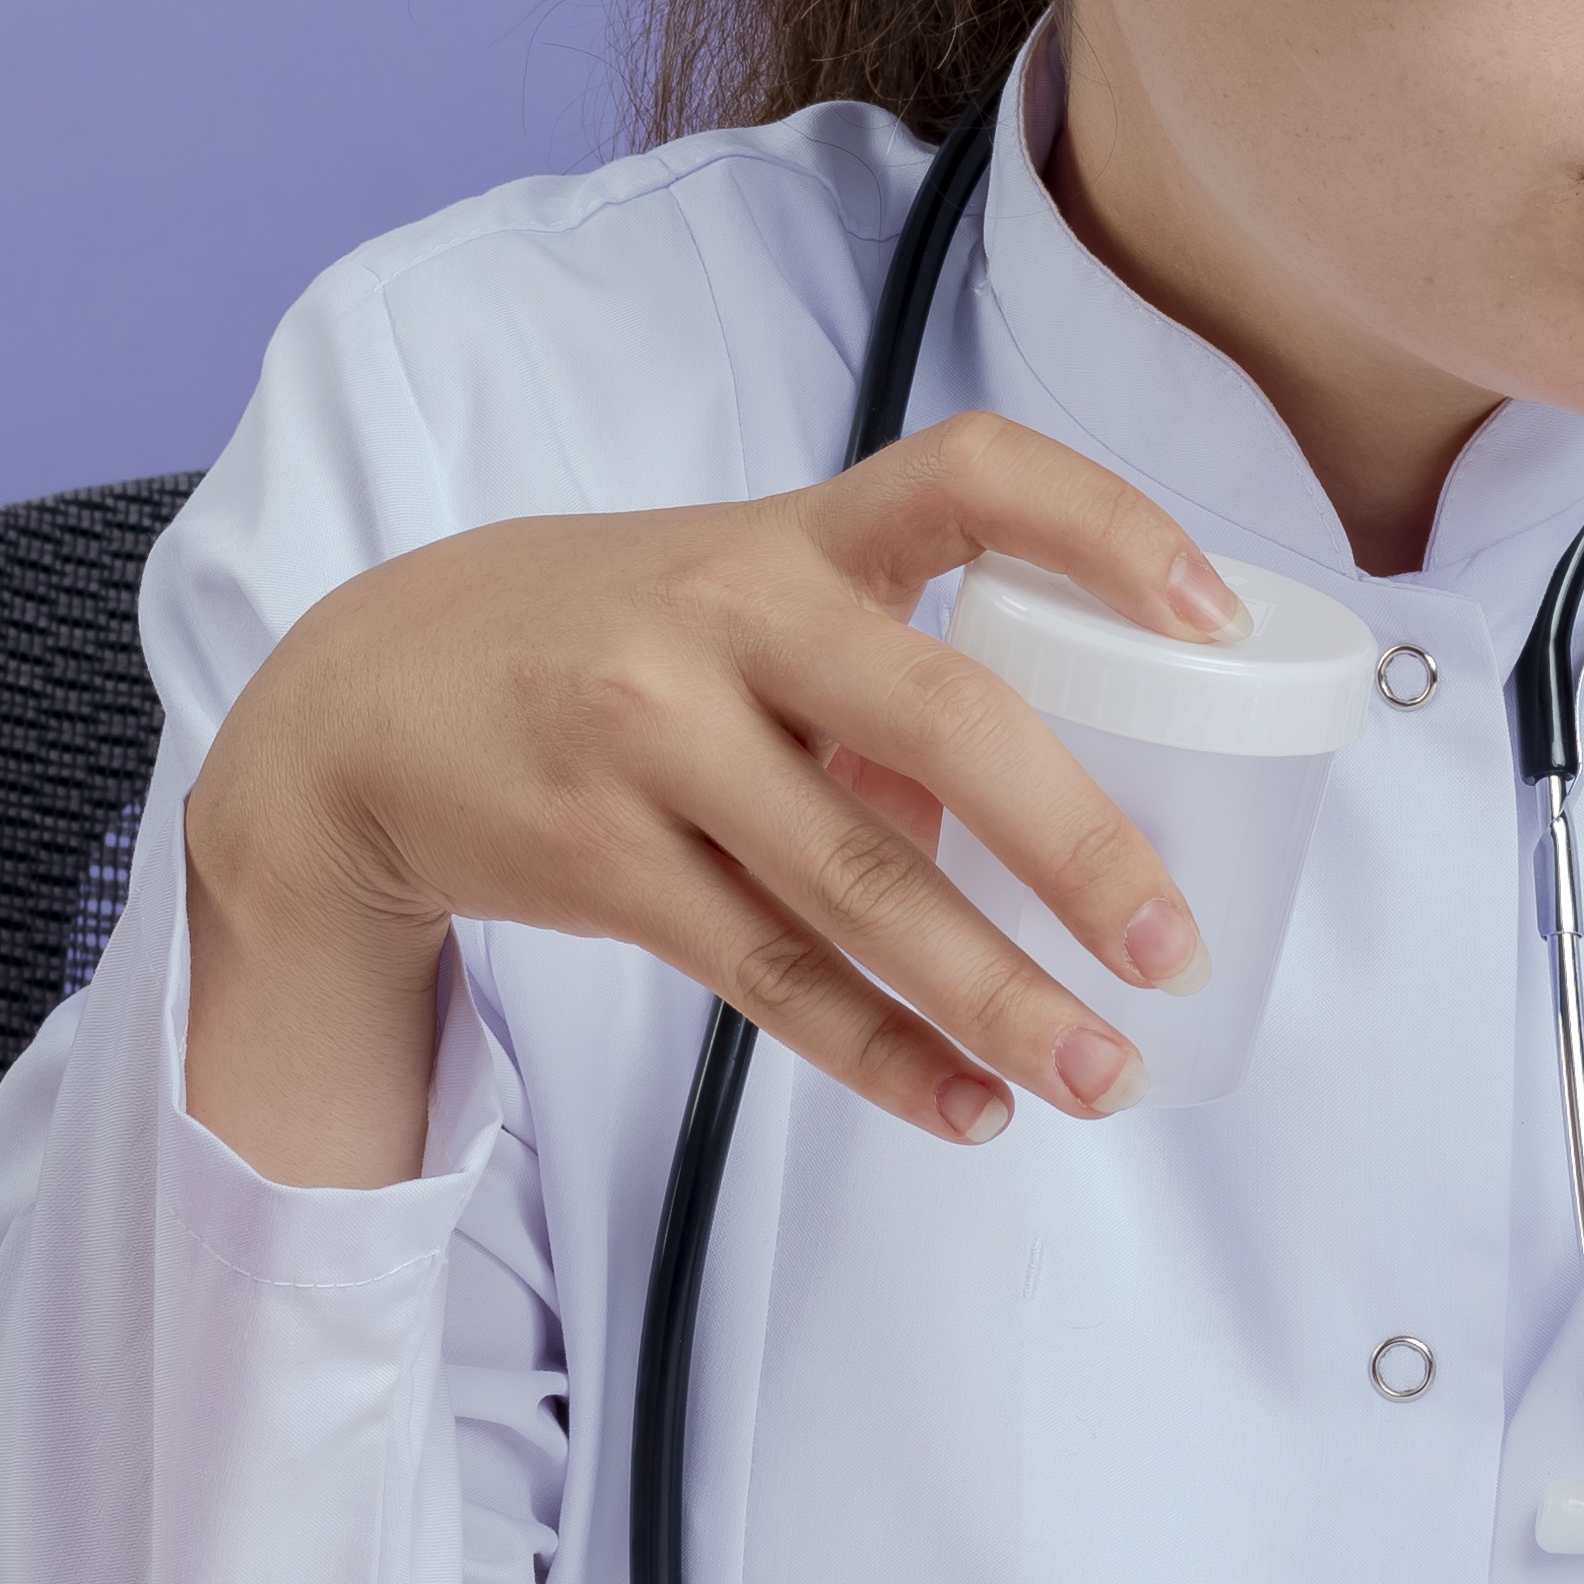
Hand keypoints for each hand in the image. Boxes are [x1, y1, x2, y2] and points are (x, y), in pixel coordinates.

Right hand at [179, 415, 1237, 1186]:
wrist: (366, 702)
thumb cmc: (603, 637)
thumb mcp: (733, 599)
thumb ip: (882, 684)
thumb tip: (1039, 834)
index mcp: (790, 533)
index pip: (971, 477)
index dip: (1109, 530)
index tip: (1216, 617)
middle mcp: (721, 620)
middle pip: (938, 721)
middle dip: (1077, 846)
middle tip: (1174, 949)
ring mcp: (648, 741)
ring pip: (856, 888)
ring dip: (996, 996)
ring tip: (1103, 1073)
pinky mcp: (596, 859)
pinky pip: (767, 979)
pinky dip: (881, 1055)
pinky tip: (964, 1107)